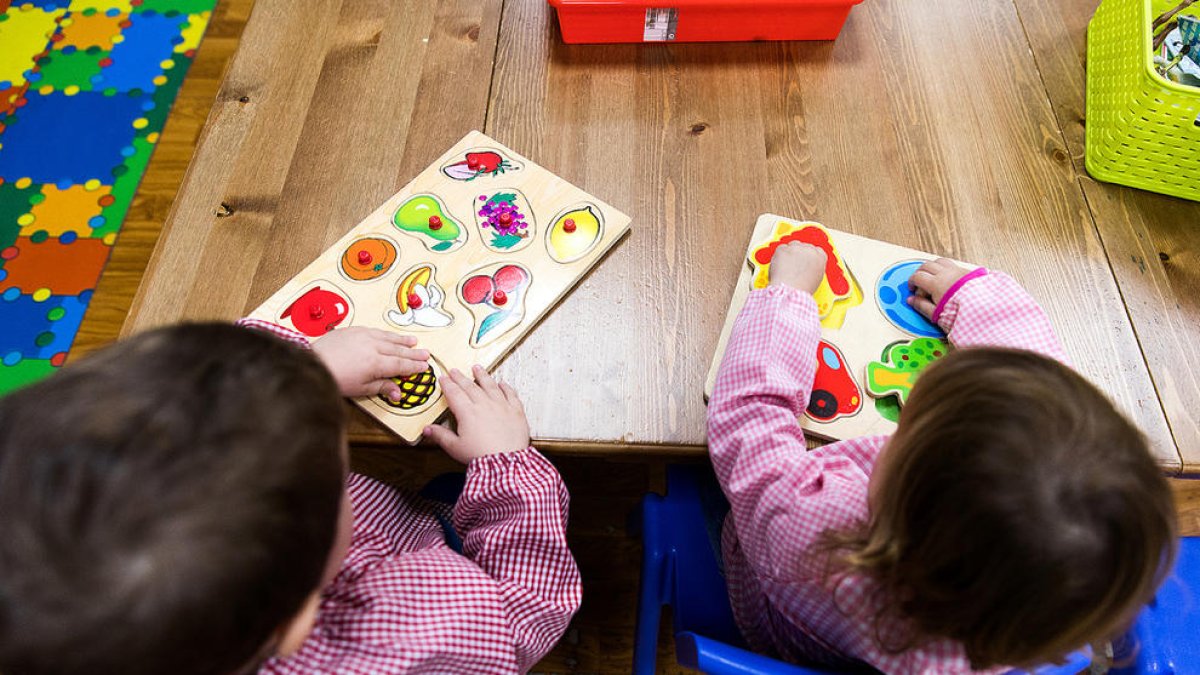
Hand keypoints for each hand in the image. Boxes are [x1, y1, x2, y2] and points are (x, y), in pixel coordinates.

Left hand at [311, 327, 429, 398]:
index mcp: (376, 363)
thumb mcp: (360, 389)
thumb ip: (381, 388)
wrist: (312, 363)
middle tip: (425, 354)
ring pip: (388, 337)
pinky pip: (375, 330)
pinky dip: (386, 334)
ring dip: (402, 340)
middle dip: (413, 353)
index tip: (424, 366)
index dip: (414, 366)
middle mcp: (372, 346)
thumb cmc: (334, 378)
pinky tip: (390, 335)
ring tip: (413, 341)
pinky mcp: (352, 330)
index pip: (401, 365)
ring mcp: (362, 335)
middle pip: (398, 350)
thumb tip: (398, 393)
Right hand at [423, 365, 529, 463]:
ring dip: (482, 376)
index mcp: (468, 412)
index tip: (443, 378)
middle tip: (455, 371)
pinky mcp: (516, 411)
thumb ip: (441, 436)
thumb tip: (427, 429)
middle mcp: (484, 405)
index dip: (447, 384)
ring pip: (490, 385)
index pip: (454, 393)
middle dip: (460, 377)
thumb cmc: (481, 456)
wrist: (506, 462)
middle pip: (470, 386)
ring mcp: (501, 406)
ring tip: (477, 368)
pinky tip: (502, 383)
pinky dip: (505, 387)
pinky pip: (510, 394)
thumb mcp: (455, 447)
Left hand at [768, 242, 827, 293]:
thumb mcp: (817, 278)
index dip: (809, 256)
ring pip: (792, 245)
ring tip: (786, 267)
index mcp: (820, 257)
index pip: (816, 250)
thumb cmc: (803, 288)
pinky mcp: (783, 249)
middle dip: (798, 254)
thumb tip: (808, 266)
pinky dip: (779, 256)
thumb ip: (814, 267)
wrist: (790, 290)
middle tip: (793, 265)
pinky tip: (780, 266)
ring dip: (789, 253)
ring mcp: (795, 248)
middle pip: (803, 246)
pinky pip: (781, 249)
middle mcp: (809, 250)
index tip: (805, 260)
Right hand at [907, 258, 971, 317]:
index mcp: (936, 283)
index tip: (913, 289)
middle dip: (920, 273)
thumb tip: (912, 300)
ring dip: (932, 267)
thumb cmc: (962, 313)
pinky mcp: (967, 271)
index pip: (917, 276)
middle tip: (920, 283)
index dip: (912, 282)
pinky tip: (946, 277)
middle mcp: (946, 273)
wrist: (985, 310)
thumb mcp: (937, 314)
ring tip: (932, 277)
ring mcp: (957, 271)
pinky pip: (951, 264)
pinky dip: (944, 267)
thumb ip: (922, 306)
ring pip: (939, 261)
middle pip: (926, 265)